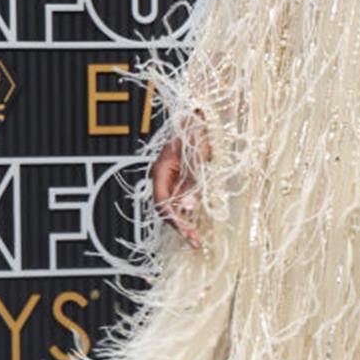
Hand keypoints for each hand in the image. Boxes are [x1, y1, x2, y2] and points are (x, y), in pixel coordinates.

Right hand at [151, 121, 210, 247]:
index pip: (162, 204)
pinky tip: (199, 222)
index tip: (187, 233)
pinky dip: (191, 211)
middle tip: (195, 242)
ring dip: (186, 221)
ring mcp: (172, 179)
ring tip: (198, 237)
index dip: (174, 221)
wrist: (196, 118)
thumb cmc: (194, 132)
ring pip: (175, 206)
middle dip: (181, 226)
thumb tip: (188, 208)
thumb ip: (192, 184)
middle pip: (167, 209)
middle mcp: (163, 178)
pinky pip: (183, 199)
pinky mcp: (182, 179)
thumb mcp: (196, 158)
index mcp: (159, 171)